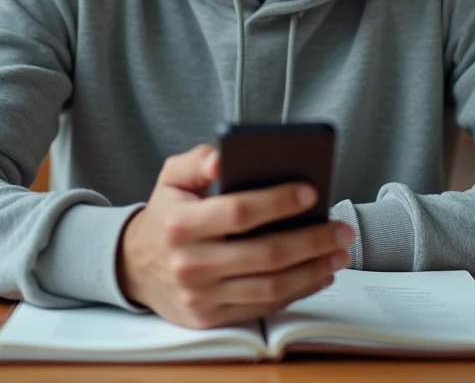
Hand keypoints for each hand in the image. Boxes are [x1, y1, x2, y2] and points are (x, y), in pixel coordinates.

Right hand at [118, 144, 352, 328]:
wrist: (132, 266)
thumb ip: (196, 160)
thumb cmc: (165, 216)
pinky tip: (319, 273)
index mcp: (180, 224)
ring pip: (270, 286)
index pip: (237, 212)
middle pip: (264, 254)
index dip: (277, 202)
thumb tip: (222, 156)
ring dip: (313, 270)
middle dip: (311, 241)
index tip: (311, 192)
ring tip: (339, 252)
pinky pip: (264, 307)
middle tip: (341, 228)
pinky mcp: (210, 318)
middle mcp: (189, 264)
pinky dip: (299, 291)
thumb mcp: (170, 178)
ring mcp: (201, 296)